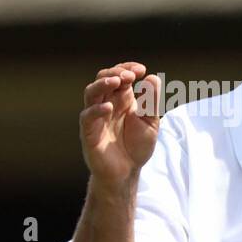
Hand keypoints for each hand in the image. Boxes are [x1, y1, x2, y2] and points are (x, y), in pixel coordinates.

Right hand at [80, 62, 162, 185]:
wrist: (127, 172)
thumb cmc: (137, 146)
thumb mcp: (151, 122)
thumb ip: (151, 102)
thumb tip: (153, 77)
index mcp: (122, 99)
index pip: (119, 76)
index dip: (127, 69)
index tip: (141, 69)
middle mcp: (107, 104)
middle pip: (103, 79)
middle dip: (116, 73)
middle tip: (130, 75)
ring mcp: (96, 117)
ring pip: (91, 93)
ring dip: (102, 84)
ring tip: (116, 81)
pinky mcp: (89, 132)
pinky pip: (87, 117)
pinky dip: (96, 110)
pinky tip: (108, 107)